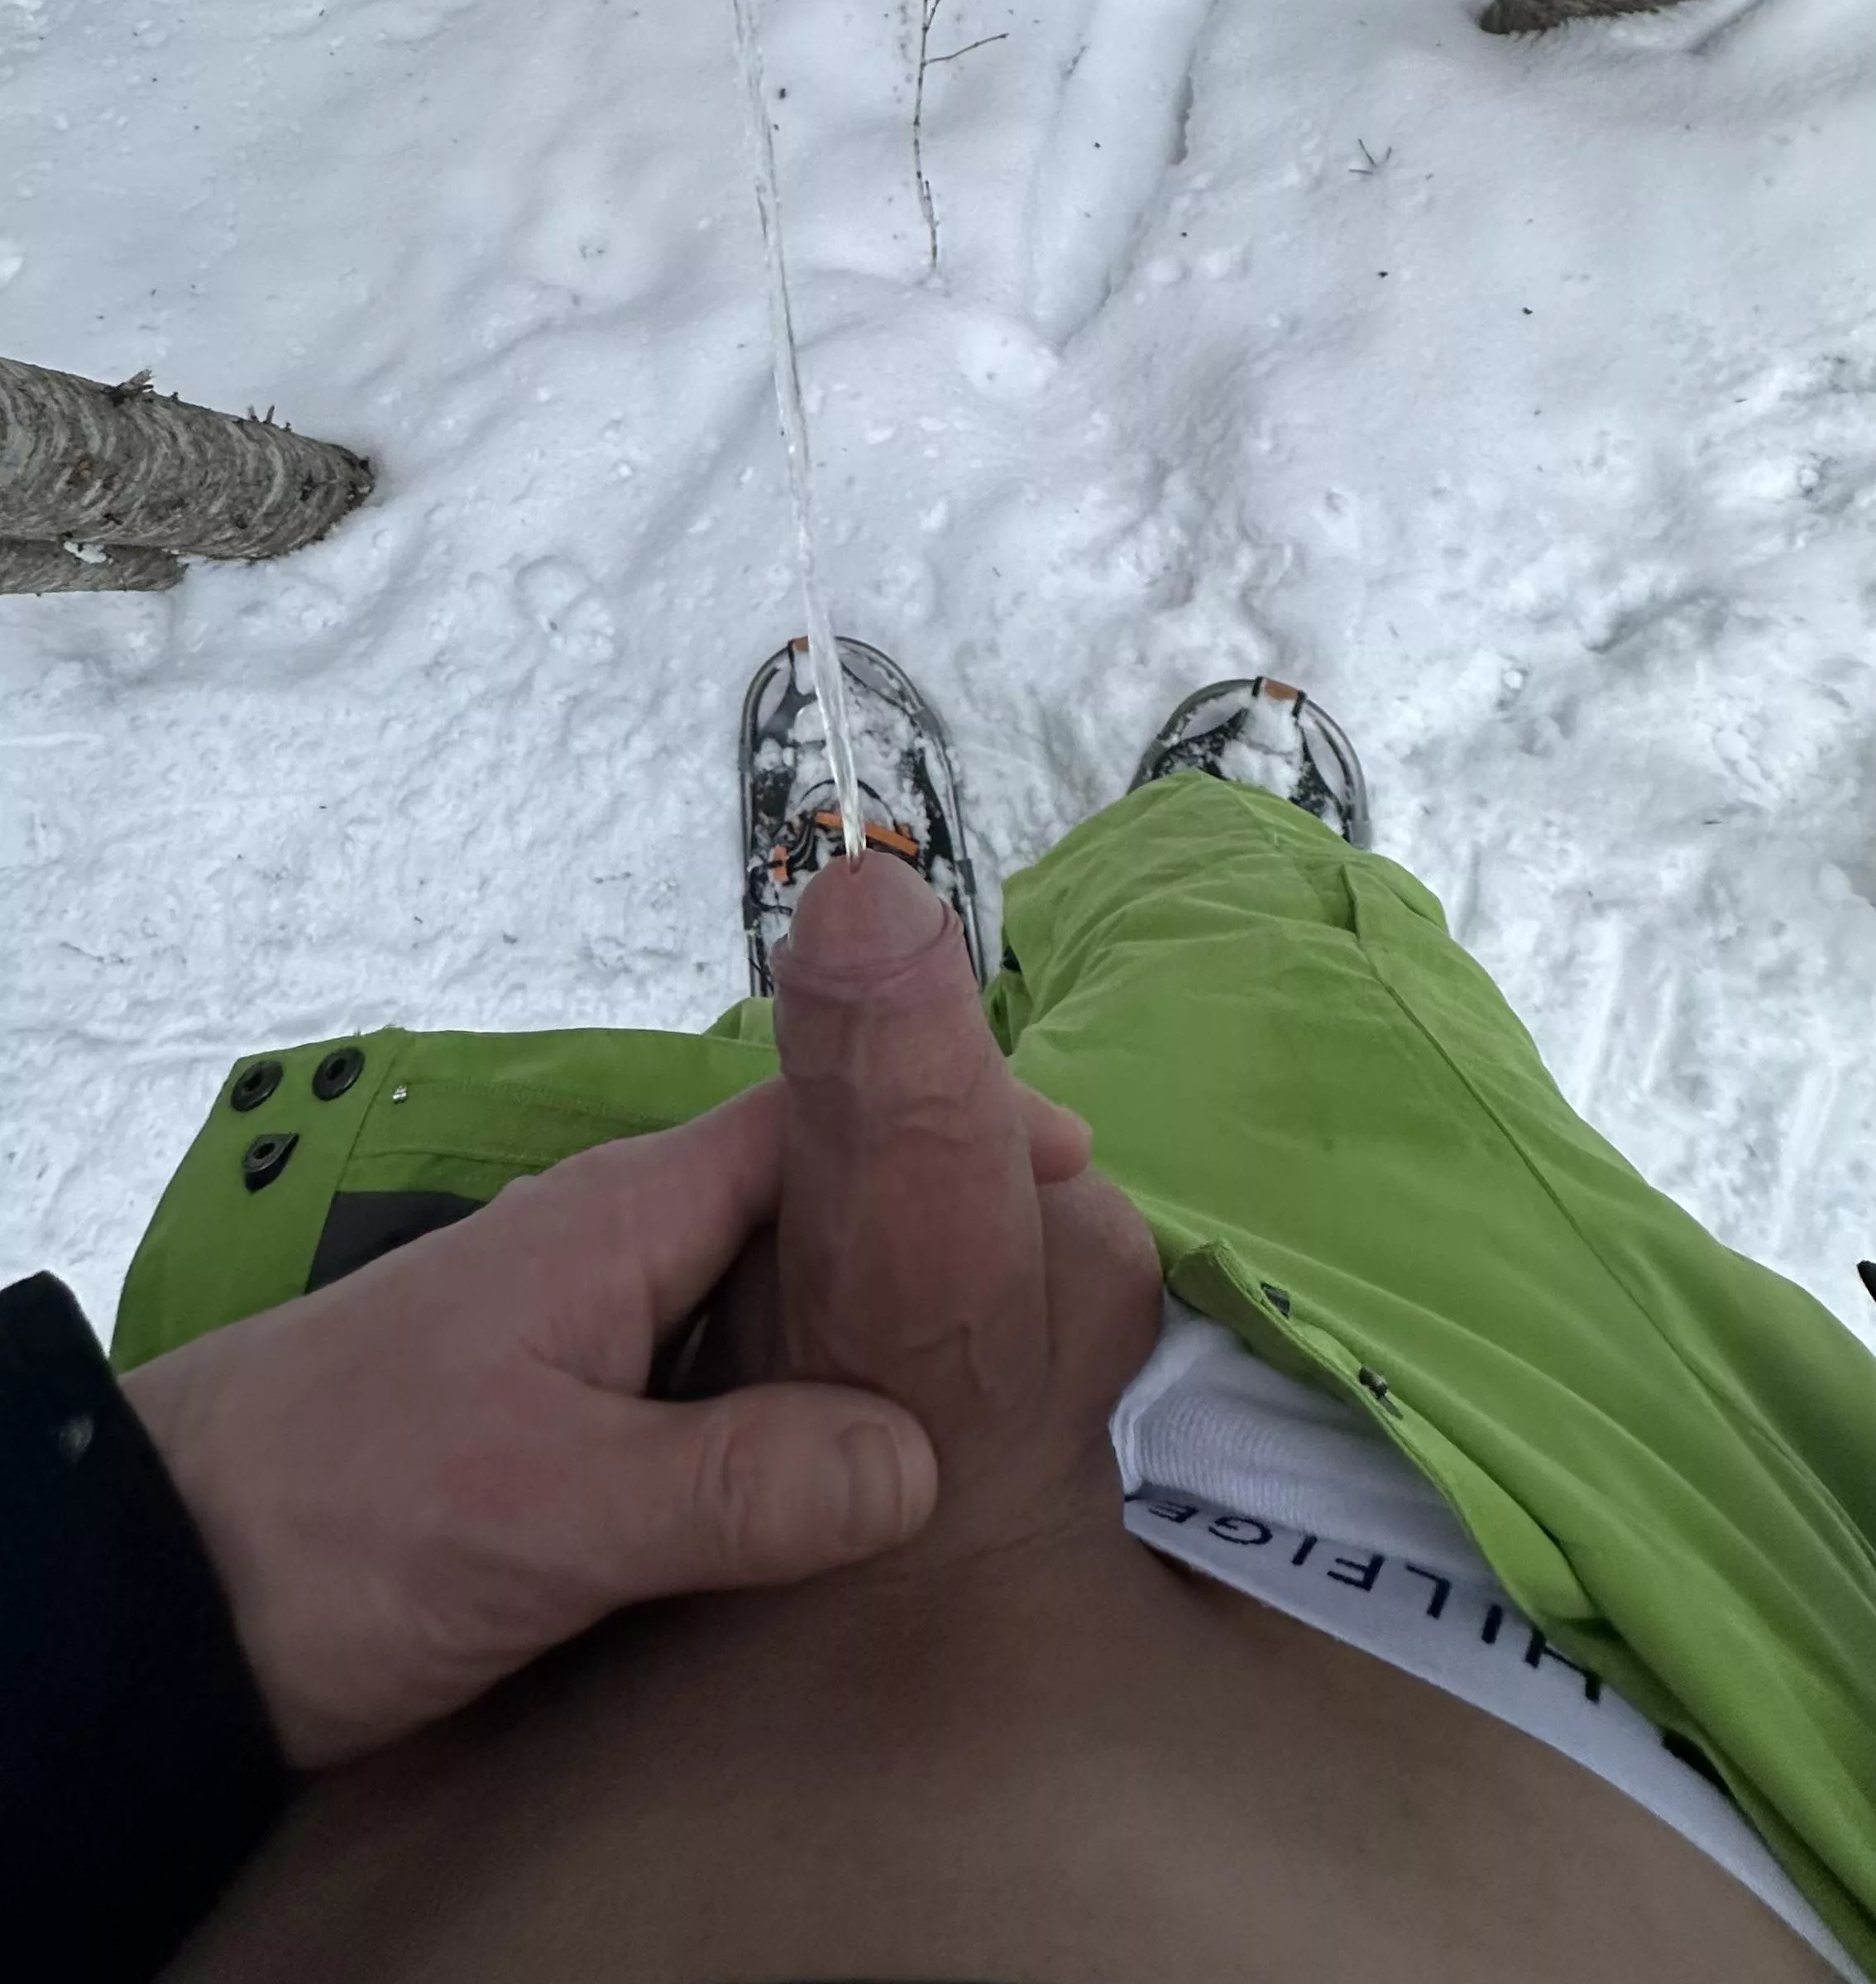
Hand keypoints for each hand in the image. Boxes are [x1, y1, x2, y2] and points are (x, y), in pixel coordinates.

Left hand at [124, 1057, 1094, 1767]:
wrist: (163, 1591)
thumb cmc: (348, 1514)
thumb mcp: (556, 1503)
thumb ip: (740, 1479)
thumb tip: (925, 1454)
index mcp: (620, 1220)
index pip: (807, 1122)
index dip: (931, 1128)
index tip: (1061, 1164)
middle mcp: (612, 1254)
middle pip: (800, 1211)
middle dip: (921, 1236)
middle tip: (1061, 1298)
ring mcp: (584, 1340)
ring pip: (760, 1304)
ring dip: (862, 1331)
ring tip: (994, 1386)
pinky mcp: (561, 1430)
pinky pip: (714, 1385)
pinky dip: (797, 1408)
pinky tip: (855, 1476)